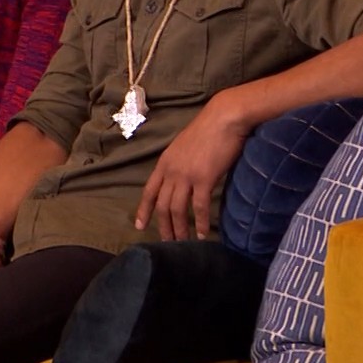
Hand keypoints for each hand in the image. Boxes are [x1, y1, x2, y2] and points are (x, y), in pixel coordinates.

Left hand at [134, 95, 249, 239]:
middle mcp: (171, 171)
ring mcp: (186, 175)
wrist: (223, 118)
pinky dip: (200, 223)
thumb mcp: (184, 148)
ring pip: (177, 209)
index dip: (143, 210)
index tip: (140, 226)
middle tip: (167, 243)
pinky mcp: (203, 178)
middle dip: (163, 226)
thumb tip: (183, 180)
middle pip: (162, 204)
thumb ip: (180, 164)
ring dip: (179, 229)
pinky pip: (199, 207)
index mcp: (164, 163)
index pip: (149, 191)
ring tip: (183, 243)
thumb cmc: (208, 131)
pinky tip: (202, 234)